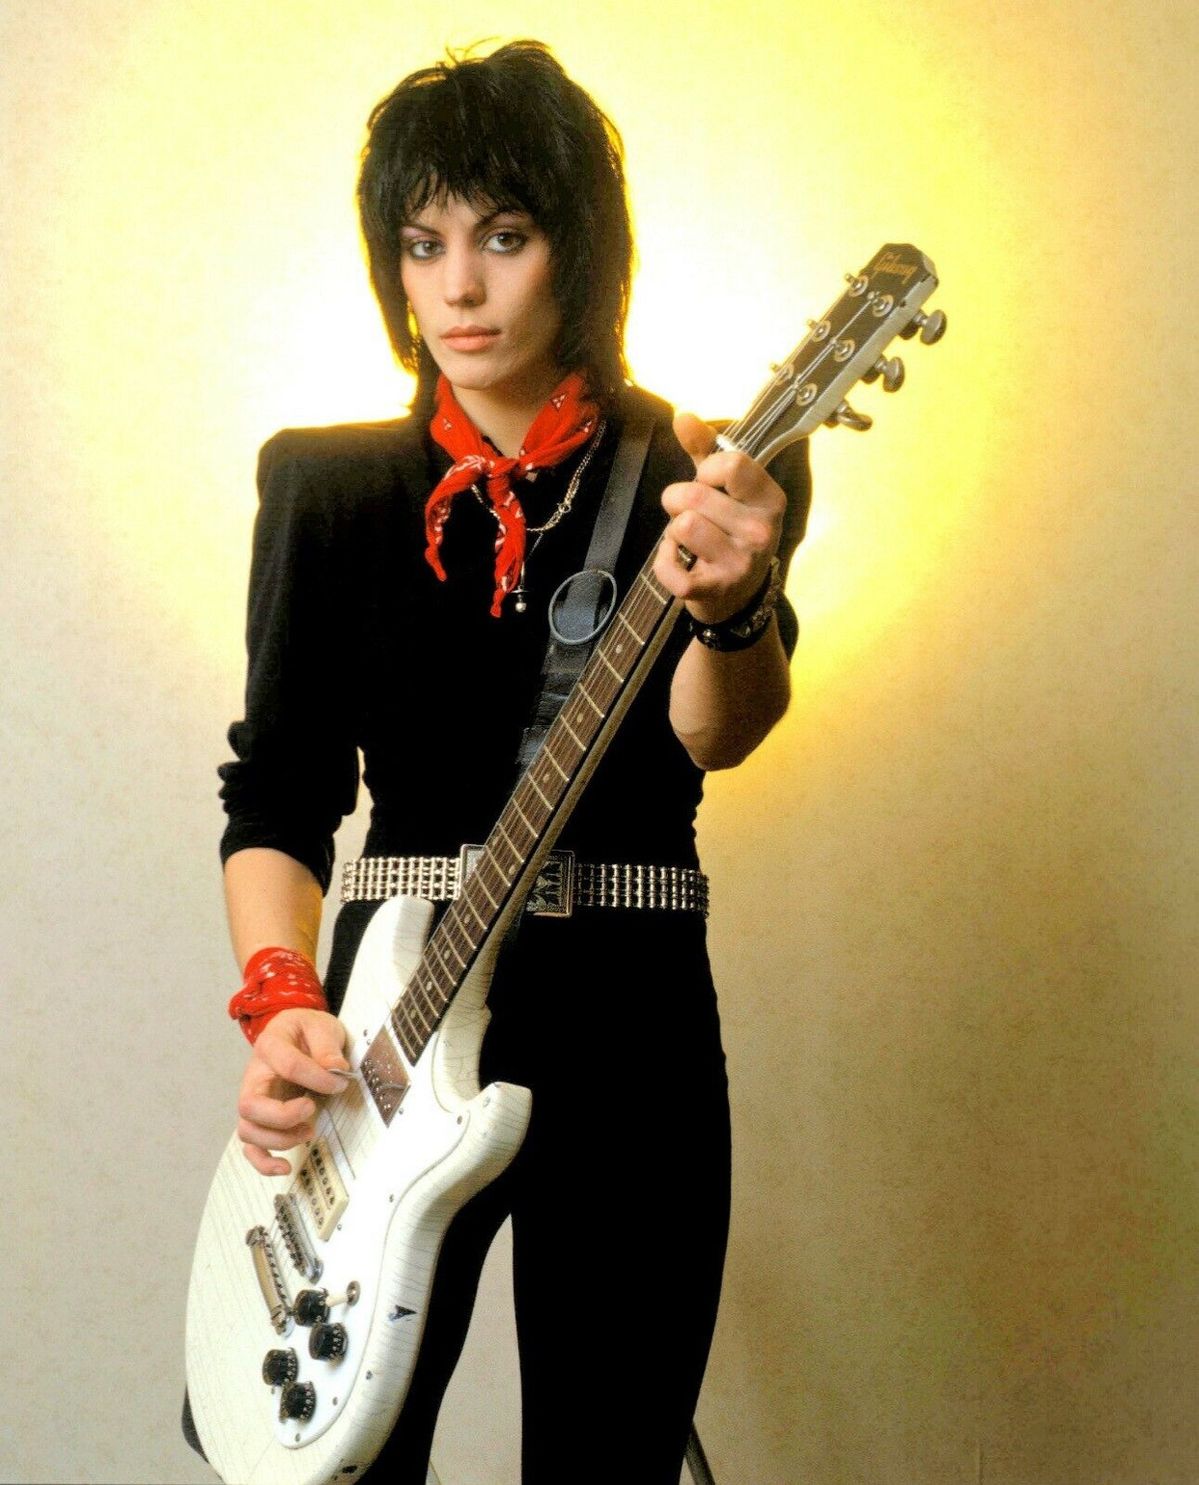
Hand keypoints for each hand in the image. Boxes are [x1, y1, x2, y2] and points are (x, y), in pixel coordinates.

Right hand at [236, 1007, 348, 1176]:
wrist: (295, 1032)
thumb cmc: (306, 1030)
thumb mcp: (321, 1025)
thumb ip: (327, 1047)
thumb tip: (336, 1070)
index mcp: (270, 1045)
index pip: (287, 1065)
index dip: (317, 1078)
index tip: (340, 1083)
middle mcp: (254, 1075)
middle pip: (250, 1105)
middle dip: (282, 1116)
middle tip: (311, 1109)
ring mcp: (254, 1099)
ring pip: (248, 1130)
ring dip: (279, 1139)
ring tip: (309, 1131)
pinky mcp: (260, 1118)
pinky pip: (251, 1147)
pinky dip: (264, 1162)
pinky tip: (285, 1167)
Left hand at [654, 412, 786, 625]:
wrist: (738, 596)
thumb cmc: (729, 531)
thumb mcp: (724, 488)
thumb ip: (704, 449)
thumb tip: (683, 414)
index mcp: (769, 500)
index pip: (732, 464)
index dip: (706, 470)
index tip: (708, 483)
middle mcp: (761, 532)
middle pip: (694, 495)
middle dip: (678, 501)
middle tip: (692, 515)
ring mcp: (739, 563)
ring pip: (682, 526)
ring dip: (673, 532)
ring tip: (690, 540)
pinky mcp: (714, 589)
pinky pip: (669, 567)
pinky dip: (664, 562)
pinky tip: (679, 562)